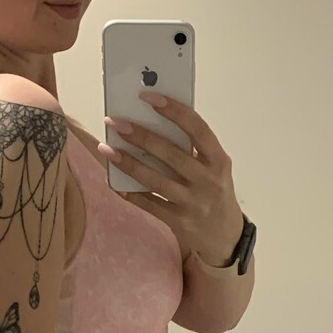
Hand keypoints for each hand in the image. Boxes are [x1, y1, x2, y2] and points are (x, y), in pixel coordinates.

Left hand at [97, 93, 244, 266]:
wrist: (225, 236)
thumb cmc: (214, 191)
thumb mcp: (214, 167)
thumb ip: (193, 148)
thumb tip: (153, 121)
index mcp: (218, 161)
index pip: (197, 129)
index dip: (174, 111)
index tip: (149, 97)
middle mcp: (207, 181)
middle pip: (170, 154)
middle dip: (140, 135)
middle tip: (115, 122)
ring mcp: (192, 203)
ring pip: (155, 180)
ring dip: (128, 163)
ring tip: (107, 148)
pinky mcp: (178, 221)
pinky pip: (149, 204)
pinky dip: (129, 192)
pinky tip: (113, 180)